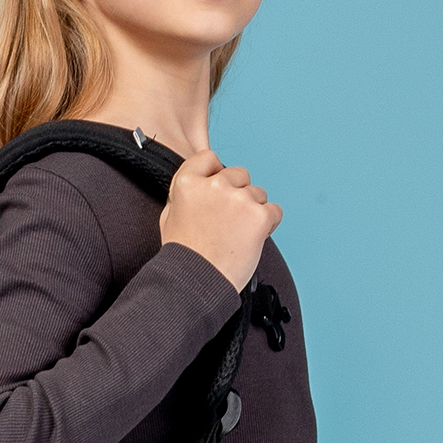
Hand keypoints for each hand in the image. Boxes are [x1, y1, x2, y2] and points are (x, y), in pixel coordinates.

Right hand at [158, 149, 282, 291]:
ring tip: (237, 236)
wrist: (195, 284)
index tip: (217, 191)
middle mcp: (215, 185)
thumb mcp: (169, 216)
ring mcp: (239, 200)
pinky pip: (274, 211)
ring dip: (252, 211)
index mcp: (188, 182)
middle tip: (228, 222)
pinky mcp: (259, 217)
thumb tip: (199, 181)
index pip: (209, 158)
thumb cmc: (182, 256)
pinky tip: (251, 239)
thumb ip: (184, 193)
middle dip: (237, 194)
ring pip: (258, 194)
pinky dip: (268, 224)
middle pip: (239, 175)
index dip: (216, 174)